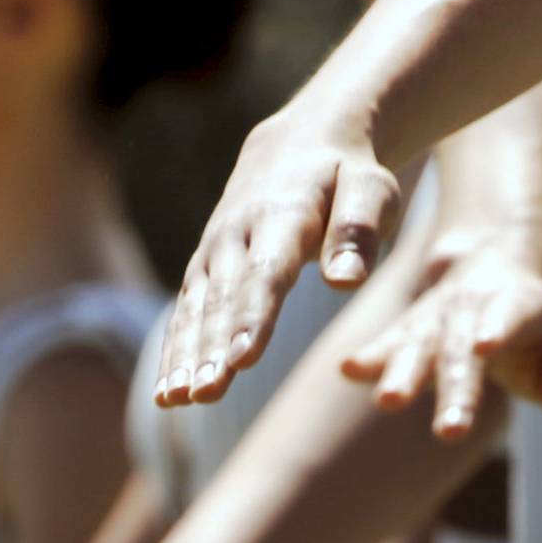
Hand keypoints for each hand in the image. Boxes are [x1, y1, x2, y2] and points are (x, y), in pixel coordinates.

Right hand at [153, 99, 401, 408]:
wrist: (302, 141)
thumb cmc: (349, 175)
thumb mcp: (372, 191)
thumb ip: (359, 233)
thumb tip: (345, 282)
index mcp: (281, 216)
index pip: (266, 274)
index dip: (253, 318)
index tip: (243, 360)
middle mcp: (237, 234)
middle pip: (222, 299)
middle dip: (209, 349)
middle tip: (201, 395)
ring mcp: (215, 250)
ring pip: (195, 308)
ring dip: (183, 355)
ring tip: (173, 401)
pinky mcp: (207, 267)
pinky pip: (187, 311)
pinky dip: (175, 350)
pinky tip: (169, 393)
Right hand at [341, 232, 541, 436]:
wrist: (489, 270)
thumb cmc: (538, 327)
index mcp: (519, 305)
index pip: (511, 316)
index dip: (499, 328)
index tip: (484, 346)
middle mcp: (471, 310)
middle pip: (463, 351)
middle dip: (455, 391)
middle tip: (451, 432)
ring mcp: (435, 320)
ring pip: (419, 346)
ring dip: (403, 374)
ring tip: (389, 401)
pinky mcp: (408, 333)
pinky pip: (388, 344)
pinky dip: (370, 359)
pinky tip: (348, 370)